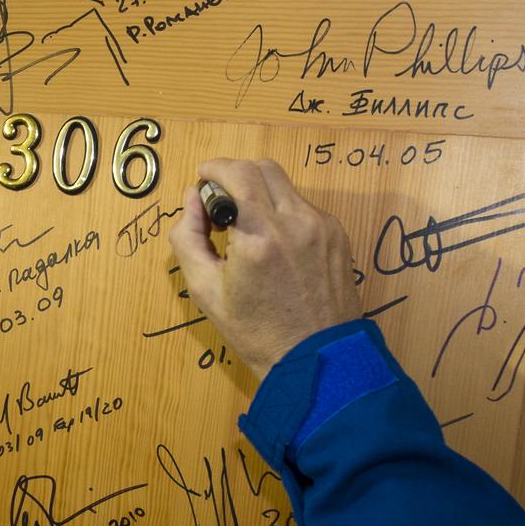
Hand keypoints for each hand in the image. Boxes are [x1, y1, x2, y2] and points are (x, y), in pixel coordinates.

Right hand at [169, 158, 361, 380]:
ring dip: (259, 192)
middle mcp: (294, 222)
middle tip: (220, 200)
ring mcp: (321, 226)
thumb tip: (192, 200)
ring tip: (246, 226)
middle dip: (235, 173)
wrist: (314, 357)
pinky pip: (302, 206)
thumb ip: (187, 237)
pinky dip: (281, 212)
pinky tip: (273, 244)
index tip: (202, 179)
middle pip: (262, 167)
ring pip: (284, 185)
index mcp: (258, 238)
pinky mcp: (337, 234)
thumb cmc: (256, 331)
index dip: (213, 169)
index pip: (235, 173)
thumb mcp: (204, 291)